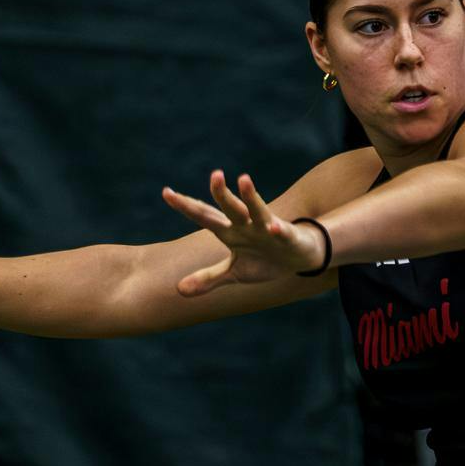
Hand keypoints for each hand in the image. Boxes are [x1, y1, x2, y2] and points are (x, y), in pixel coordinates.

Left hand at [161, 170, 324, 295]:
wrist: (298, 257)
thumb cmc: (264, 260)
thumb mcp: (234, 272)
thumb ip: (208, 278)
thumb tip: (178, 290)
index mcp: (230, 232)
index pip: (204, 216)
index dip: (186, 205)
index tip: (166, 192)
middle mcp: (246, 225)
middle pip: (230, 208)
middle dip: (220, 193)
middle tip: (213, 174)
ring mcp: (266, 229)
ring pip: (257, 210)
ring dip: (250, 196)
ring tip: (244, 179)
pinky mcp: (286, 237)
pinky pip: (282, 232)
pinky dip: (278, 229)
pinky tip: (274, 227)